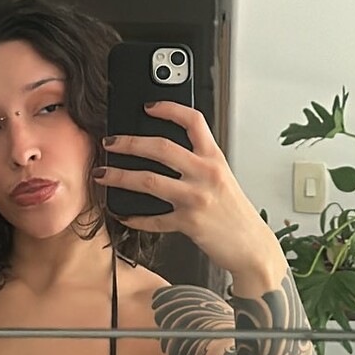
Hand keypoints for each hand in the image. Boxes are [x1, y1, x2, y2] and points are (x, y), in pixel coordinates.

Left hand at [98, 105, 286, 292]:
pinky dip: (134, 217)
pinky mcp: (189, 223)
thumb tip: (163, 151)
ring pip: (148, 180)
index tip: (148, 107)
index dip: (169, 109)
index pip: (193, 121)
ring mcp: (196, 198)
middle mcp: (206, 174)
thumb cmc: (235, 212)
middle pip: (160, 148)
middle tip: (110, 143)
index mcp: (214, 158)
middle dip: (129, 143)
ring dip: (120, 176)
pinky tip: (123, 214)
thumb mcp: (222, 178)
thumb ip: (199, 162)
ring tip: (103, 174)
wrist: (251, 246)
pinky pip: (153, 219)